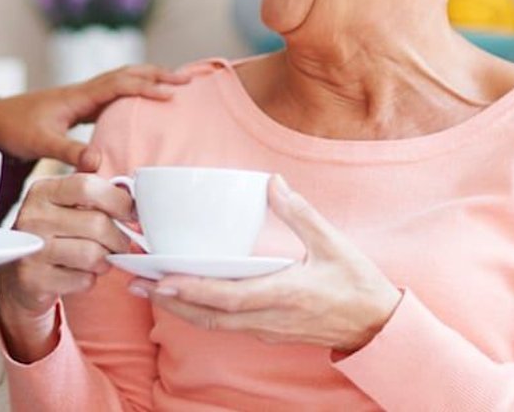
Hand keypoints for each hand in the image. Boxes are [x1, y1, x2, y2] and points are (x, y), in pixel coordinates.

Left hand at [0, 64, 191, 168]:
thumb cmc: (16, 128)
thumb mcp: (41, 143)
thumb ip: (68, 152)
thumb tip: (98, 162)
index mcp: (78, 96)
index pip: (119, 84)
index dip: (146, 87)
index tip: (172, 93)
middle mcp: (84, 91)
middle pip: (127, 74)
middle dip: (158, 75)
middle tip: (189, 79)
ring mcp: (83, 97)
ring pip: (122, 81)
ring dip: (148, 79)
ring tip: (176, 84)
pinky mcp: (81, 107)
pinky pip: (114, 94)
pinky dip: (134, 92)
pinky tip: (144, 103)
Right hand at [0, 173, 135, 360]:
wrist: (18, 277)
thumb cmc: (53, 233)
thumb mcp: (64, 201)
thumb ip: (86, 181)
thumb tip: (95, 155)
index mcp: (42, 191)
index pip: (87, 186)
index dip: (118, 200)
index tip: (130, 213)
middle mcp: (32, 217)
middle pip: (98, 224)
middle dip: (118, 238)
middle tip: (118, 244)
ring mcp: (31, 250)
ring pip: (93, 255)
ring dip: (105, 261)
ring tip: (99, 258)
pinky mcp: (34, 280)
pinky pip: (83, 281)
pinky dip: (90, 280)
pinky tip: (79, 274)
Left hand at [137, 176, 401, 353]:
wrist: (378, 327)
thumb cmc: (359, 285)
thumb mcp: (333, 244)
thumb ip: (300, 213)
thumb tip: (272, 182)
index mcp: (285, 294)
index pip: (228, 298)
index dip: (192, 291)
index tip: (161, 280)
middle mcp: (270, 317)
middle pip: (210, 316)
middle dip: (170, 301)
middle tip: (136, 282)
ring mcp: (268, 328)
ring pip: (214, 324)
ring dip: (179, 308)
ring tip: (148, 288)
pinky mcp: (268, 331)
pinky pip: (226, 324)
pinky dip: (199, 312)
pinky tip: (183, 296)